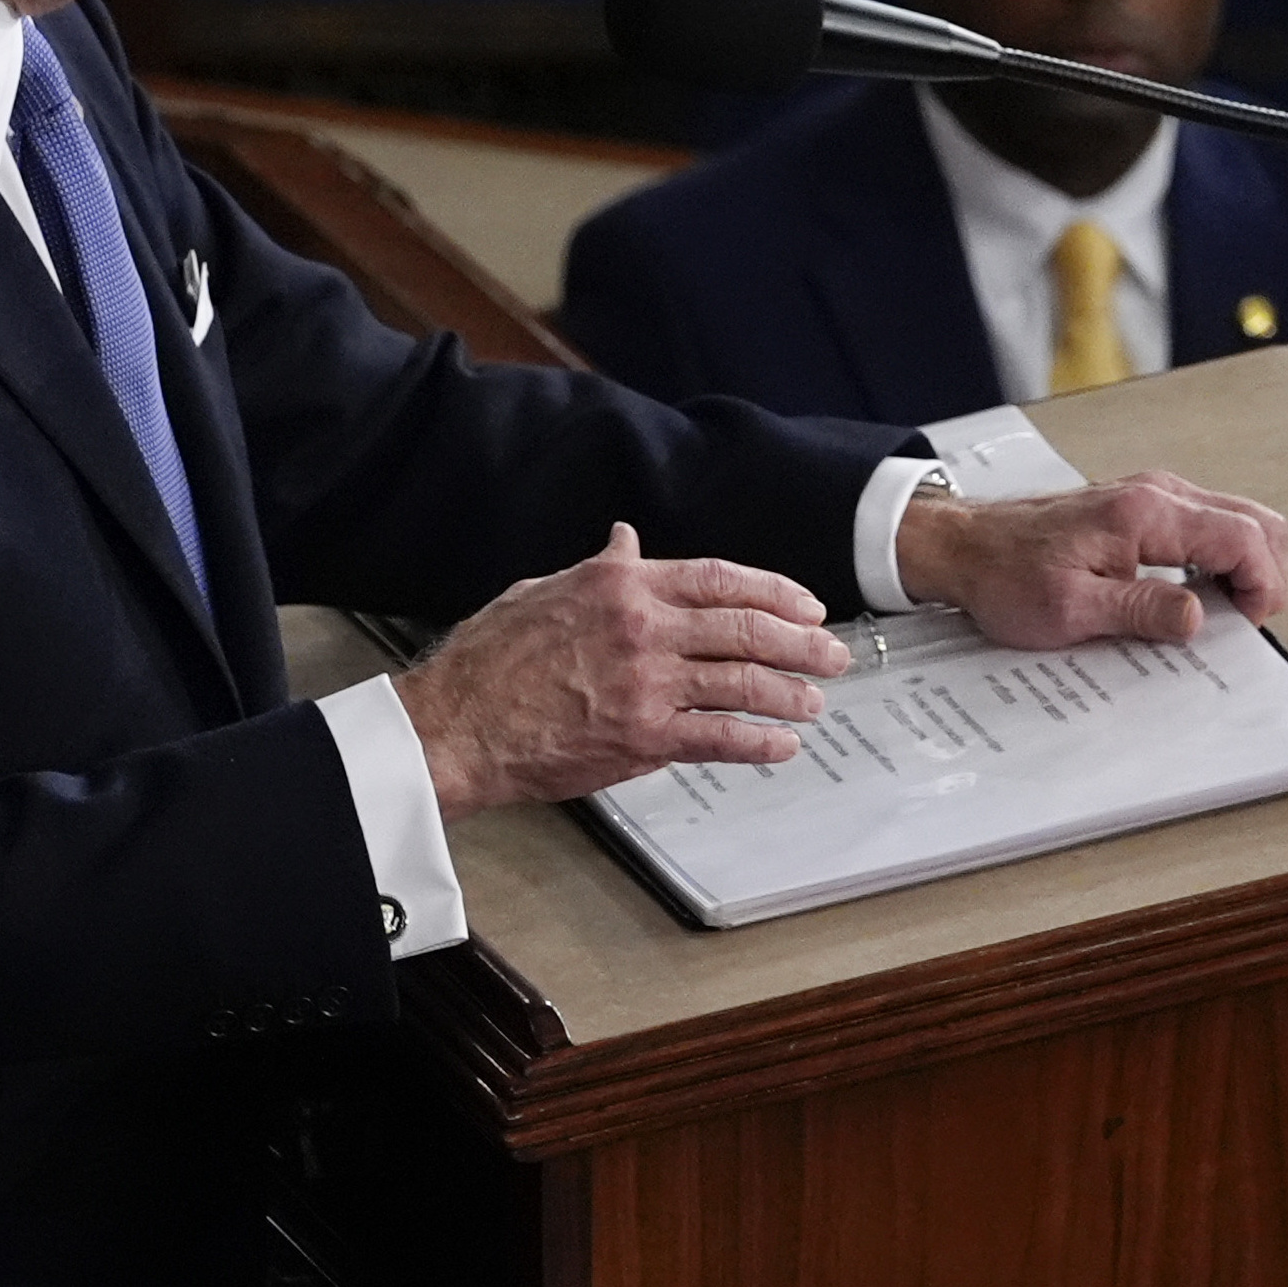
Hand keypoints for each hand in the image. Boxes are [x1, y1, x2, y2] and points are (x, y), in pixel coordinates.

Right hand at [393, 521, 852, 812]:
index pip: (719, 578)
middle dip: (801, 641)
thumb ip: (599, 568)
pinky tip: (781, 746)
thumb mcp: (543, 590)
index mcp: (622, 586)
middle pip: (745, 628)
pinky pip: (718, 738)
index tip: (805, 604)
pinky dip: (758, 742)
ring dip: (790, 692)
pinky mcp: (641, 738)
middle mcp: (643, 628)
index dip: (773, 591)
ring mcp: (646, 684)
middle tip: (832, 652)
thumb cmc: (488, 662)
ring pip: (742, 682)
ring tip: (815, 701)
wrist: (455, 726)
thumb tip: (627, 540)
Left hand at [896, 469, 1287, 648]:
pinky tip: (1196, 598)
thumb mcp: (1071, 608)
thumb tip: (1200, 619)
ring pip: (1237, 521)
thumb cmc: (1007, 574)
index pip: (1243, 537)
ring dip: (1246, 569)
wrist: (966, 545)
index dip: (1262, 586)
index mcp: (1148, 513)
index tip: (1247, 628)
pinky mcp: (1145, 508)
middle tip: (1244, 626)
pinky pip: (1209, 526)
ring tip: (1222, 617)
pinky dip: (1222, 561)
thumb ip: (1141, 611)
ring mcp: (1154, 496)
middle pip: (1256, 522)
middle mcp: (1159, 493)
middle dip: (1266, 577)